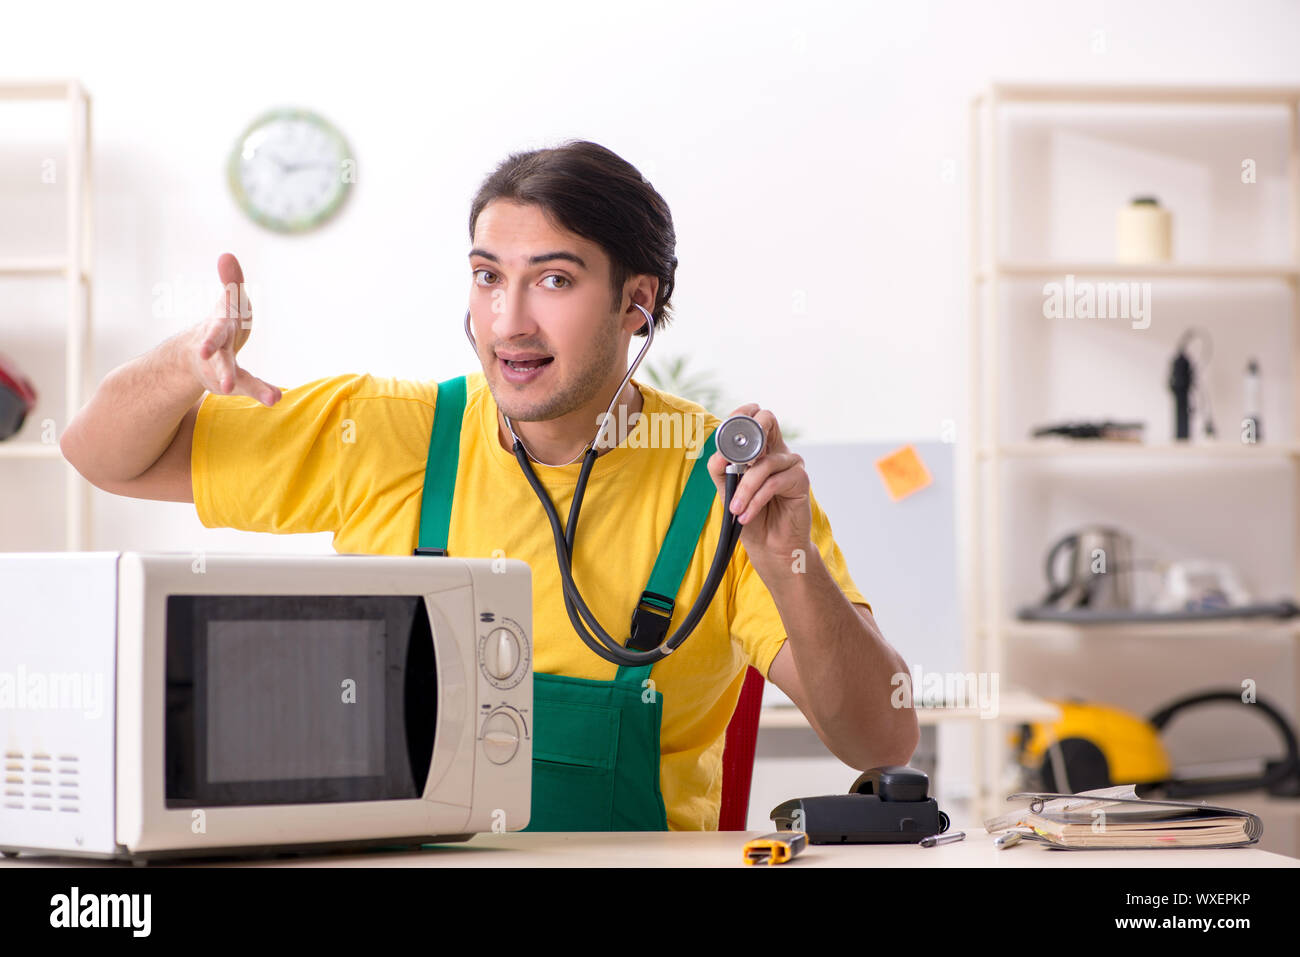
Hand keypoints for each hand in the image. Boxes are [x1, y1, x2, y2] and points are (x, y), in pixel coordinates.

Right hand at [187, 253, 280, 405]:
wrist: (197, 353)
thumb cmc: (222, 322)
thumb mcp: (228, 301)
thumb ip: (230, 281)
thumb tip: (227, 254)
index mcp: (217, 328)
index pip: (214, 332)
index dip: (210, 340)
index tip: (205, 350)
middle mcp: (216, 351)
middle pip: (219, 362)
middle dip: (221, 372)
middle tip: (225, 387)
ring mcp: (223, 368)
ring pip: (234, 378)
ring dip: (249, 387)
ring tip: (271, 398)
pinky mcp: (235, 380)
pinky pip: (249, 386)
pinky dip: (262, 391)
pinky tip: (276, 398)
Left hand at [706, 403, 811, 564]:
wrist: (769, 547)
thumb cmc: (751, 517)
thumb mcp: (728, 492)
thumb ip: (721, 471)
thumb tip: (718, 454)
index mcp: (761, 449)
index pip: (755, 418)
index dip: (743, 413)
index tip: (729, 424)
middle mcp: (777, 451)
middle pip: (768, 420)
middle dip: (751, 431)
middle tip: (737, 455)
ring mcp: (791, 464)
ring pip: (764, 463)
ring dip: (745, 489)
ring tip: (735, 509)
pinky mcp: (800, 480)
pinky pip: (774, 482)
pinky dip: (756, 500)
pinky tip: (746, 514)